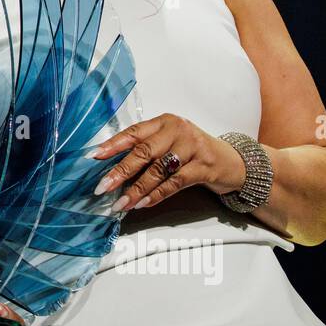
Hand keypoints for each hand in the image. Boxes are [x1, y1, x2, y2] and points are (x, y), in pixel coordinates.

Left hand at [90, 113, 246, 212]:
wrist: (231, 161)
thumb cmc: (192, 151)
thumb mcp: (170, 142)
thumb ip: (146, 149)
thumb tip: (111, 167)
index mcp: (164, 122)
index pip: (134, 132)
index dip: (113, 144)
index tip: (94, 156)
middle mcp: (177, 131)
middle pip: (144, 151)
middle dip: (121, 171)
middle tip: (103, 186)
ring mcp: (192, 148)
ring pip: (158, 170)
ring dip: (137, 189)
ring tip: (121, 203)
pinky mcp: (203, 167)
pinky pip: (175, 183)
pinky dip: (157, 194)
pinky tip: (143, 203)